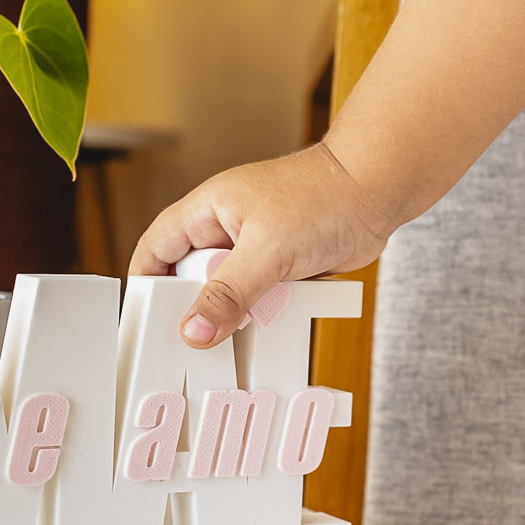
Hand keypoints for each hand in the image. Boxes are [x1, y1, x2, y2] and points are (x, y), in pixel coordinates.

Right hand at [129, 142, 394, 347]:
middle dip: (197, 306)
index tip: (146, 321)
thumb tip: (194, 330)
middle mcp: (224, 230)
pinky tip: (276, 316)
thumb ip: (228, 294)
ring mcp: (253, 249)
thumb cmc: (323, 197)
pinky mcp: (279, 266)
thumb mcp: (267, 251)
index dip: (146, 284)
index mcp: (206, 211)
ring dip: (238, 312)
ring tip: (248, 322)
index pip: (156, 248)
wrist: (379, 191)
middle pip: (189, 279)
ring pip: (227, 294)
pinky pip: (259, 299)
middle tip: (204, 333)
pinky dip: (266, 312)